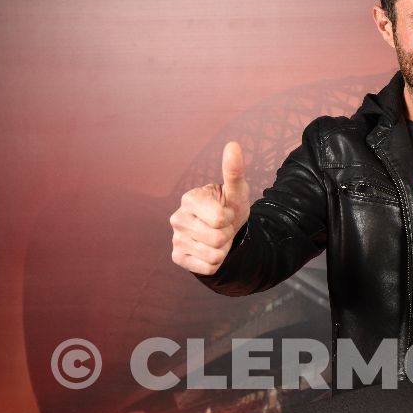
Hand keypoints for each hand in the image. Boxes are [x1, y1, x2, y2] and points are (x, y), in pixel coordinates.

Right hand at [170, 142, 249, 274]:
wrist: (225, 230)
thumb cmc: (229, 206)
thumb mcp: (237, 191)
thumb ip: (234, 171)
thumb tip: (233, 145)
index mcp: (189, 198)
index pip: (219, 218)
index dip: (230, 216)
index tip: (226, 210)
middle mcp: (177, 218)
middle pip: (217, 238)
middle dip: (227, 234)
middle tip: (223, 226)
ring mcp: (175, 239)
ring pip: (214, 254)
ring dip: (223, 248)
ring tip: (218, 237)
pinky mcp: (177, 257)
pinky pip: (208, 267)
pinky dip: (216, 262)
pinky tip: (209, 249)